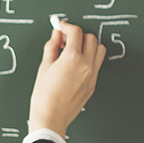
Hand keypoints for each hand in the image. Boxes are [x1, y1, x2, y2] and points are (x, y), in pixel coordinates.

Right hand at [28, 22, 106, 137]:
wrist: (51, 116)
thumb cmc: (44, 95)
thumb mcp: (44, 67)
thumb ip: (52, 47)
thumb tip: (56, 35)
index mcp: (72, 59)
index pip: (76, 32)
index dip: (66, 26)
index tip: (60, 27)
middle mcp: (86, 65)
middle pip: (91, 38)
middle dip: (78, 35)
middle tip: (65, 39)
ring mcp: (92, 75)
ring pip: (99, 50)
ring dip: (88, 45)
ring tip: (73, 50)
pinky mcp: (93, 83)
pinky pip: (97, 64)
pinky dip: (89, 58)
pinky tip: (76, 63)